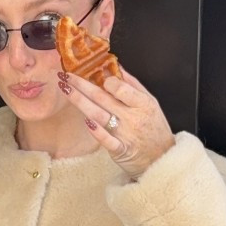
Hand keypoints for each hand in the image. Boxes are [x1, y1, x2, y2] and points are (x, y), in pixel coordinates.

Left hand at [58, 66, 176, 177]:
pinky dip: (96, 132)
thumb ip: (133, 85)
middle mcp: (133, 117)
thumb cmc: (154, 128)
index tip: (92, 72)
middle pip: (103, 98)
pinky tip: (85, 122)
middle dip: (82, 85)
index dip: (105, 79)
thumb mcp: (150, 102)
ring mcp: (125, 135)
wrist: (161, 158)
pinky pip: (106, 140)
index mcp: (142, 103)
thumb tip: (115, 66)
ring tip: (65, 89)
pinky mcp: (119, 150)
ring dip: (80, 101)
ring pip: (99, 115)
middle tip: (65, 75)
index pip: (121, 88)